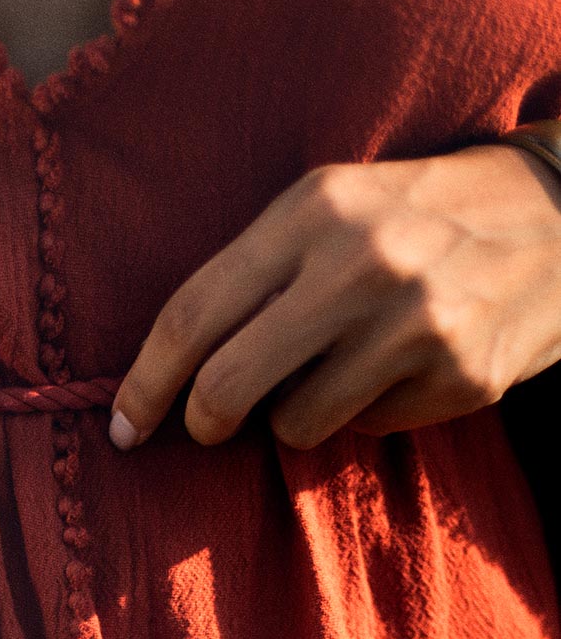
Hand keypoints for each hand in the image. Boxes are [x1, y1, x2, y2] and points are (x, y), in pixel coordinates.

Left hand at [108, 142, 560, 451]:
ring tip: (338, 367)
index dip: (144, 384)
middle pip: (226, 389)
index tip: (121, 427)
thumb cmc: (413, 217)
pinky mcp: (458, 377)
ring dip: (296, 416)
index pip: (193, 314)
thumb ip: (254, 276)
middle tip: (208, 425)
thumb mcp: (332, 209)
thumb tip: (168, 372)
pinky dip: (363, 413)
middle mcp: (360, 265)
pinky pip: (362, 430)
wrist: (555, 216)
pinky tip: (399, 368)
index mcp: (313, 210)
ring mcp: (413, 325)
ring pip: (294, 426)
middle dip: (203, 422)